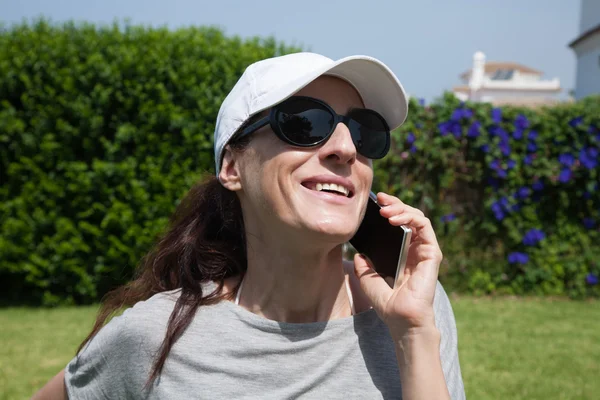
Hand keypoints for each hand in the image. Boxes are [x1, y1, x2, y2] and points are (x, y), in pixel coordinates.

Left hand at [354, 192, 442, 339]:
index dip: (390, 208)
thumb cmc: (389, 303)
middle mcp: (415, 249)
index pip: (399, 223)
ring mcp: (424, 250)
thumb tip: (358, 254)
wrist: (401, 320)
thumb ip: (364, 266)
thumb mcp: (368, 281)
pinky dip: (410, 218)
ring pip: (418, 217)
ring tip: (385, 210)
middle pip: (409, 216)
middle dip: (395, 203)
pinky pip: (424, 227)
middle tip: (380, 199)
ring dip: (402, 208)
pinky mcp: (431, 253)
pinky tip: (394, 219)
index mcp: (403, 252)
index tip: (375, 201)